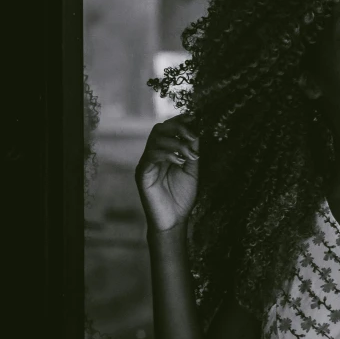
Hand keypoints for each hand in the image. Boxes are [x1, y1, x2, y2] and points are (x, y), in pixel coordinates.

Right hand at [135, 114, 199, 231]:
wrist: (173, 221)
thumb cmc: (182, 197)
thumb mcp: (192, 171)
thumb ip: (192, 152)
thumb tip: (197, 132)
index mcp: (166, 152)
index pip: (169, 129)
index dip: (180, 120)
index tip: (195, 118)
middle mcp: (154, 155)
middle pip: (160, 129)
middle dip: (178, 128)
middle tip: (193, 137)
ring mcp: (147, 163)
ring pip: (155, 140)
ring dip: (176, 143)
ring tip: (190, 155)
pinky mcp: (142, 174)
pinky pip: (151, 156)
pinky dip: (167, 154)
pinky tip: (179, 161)